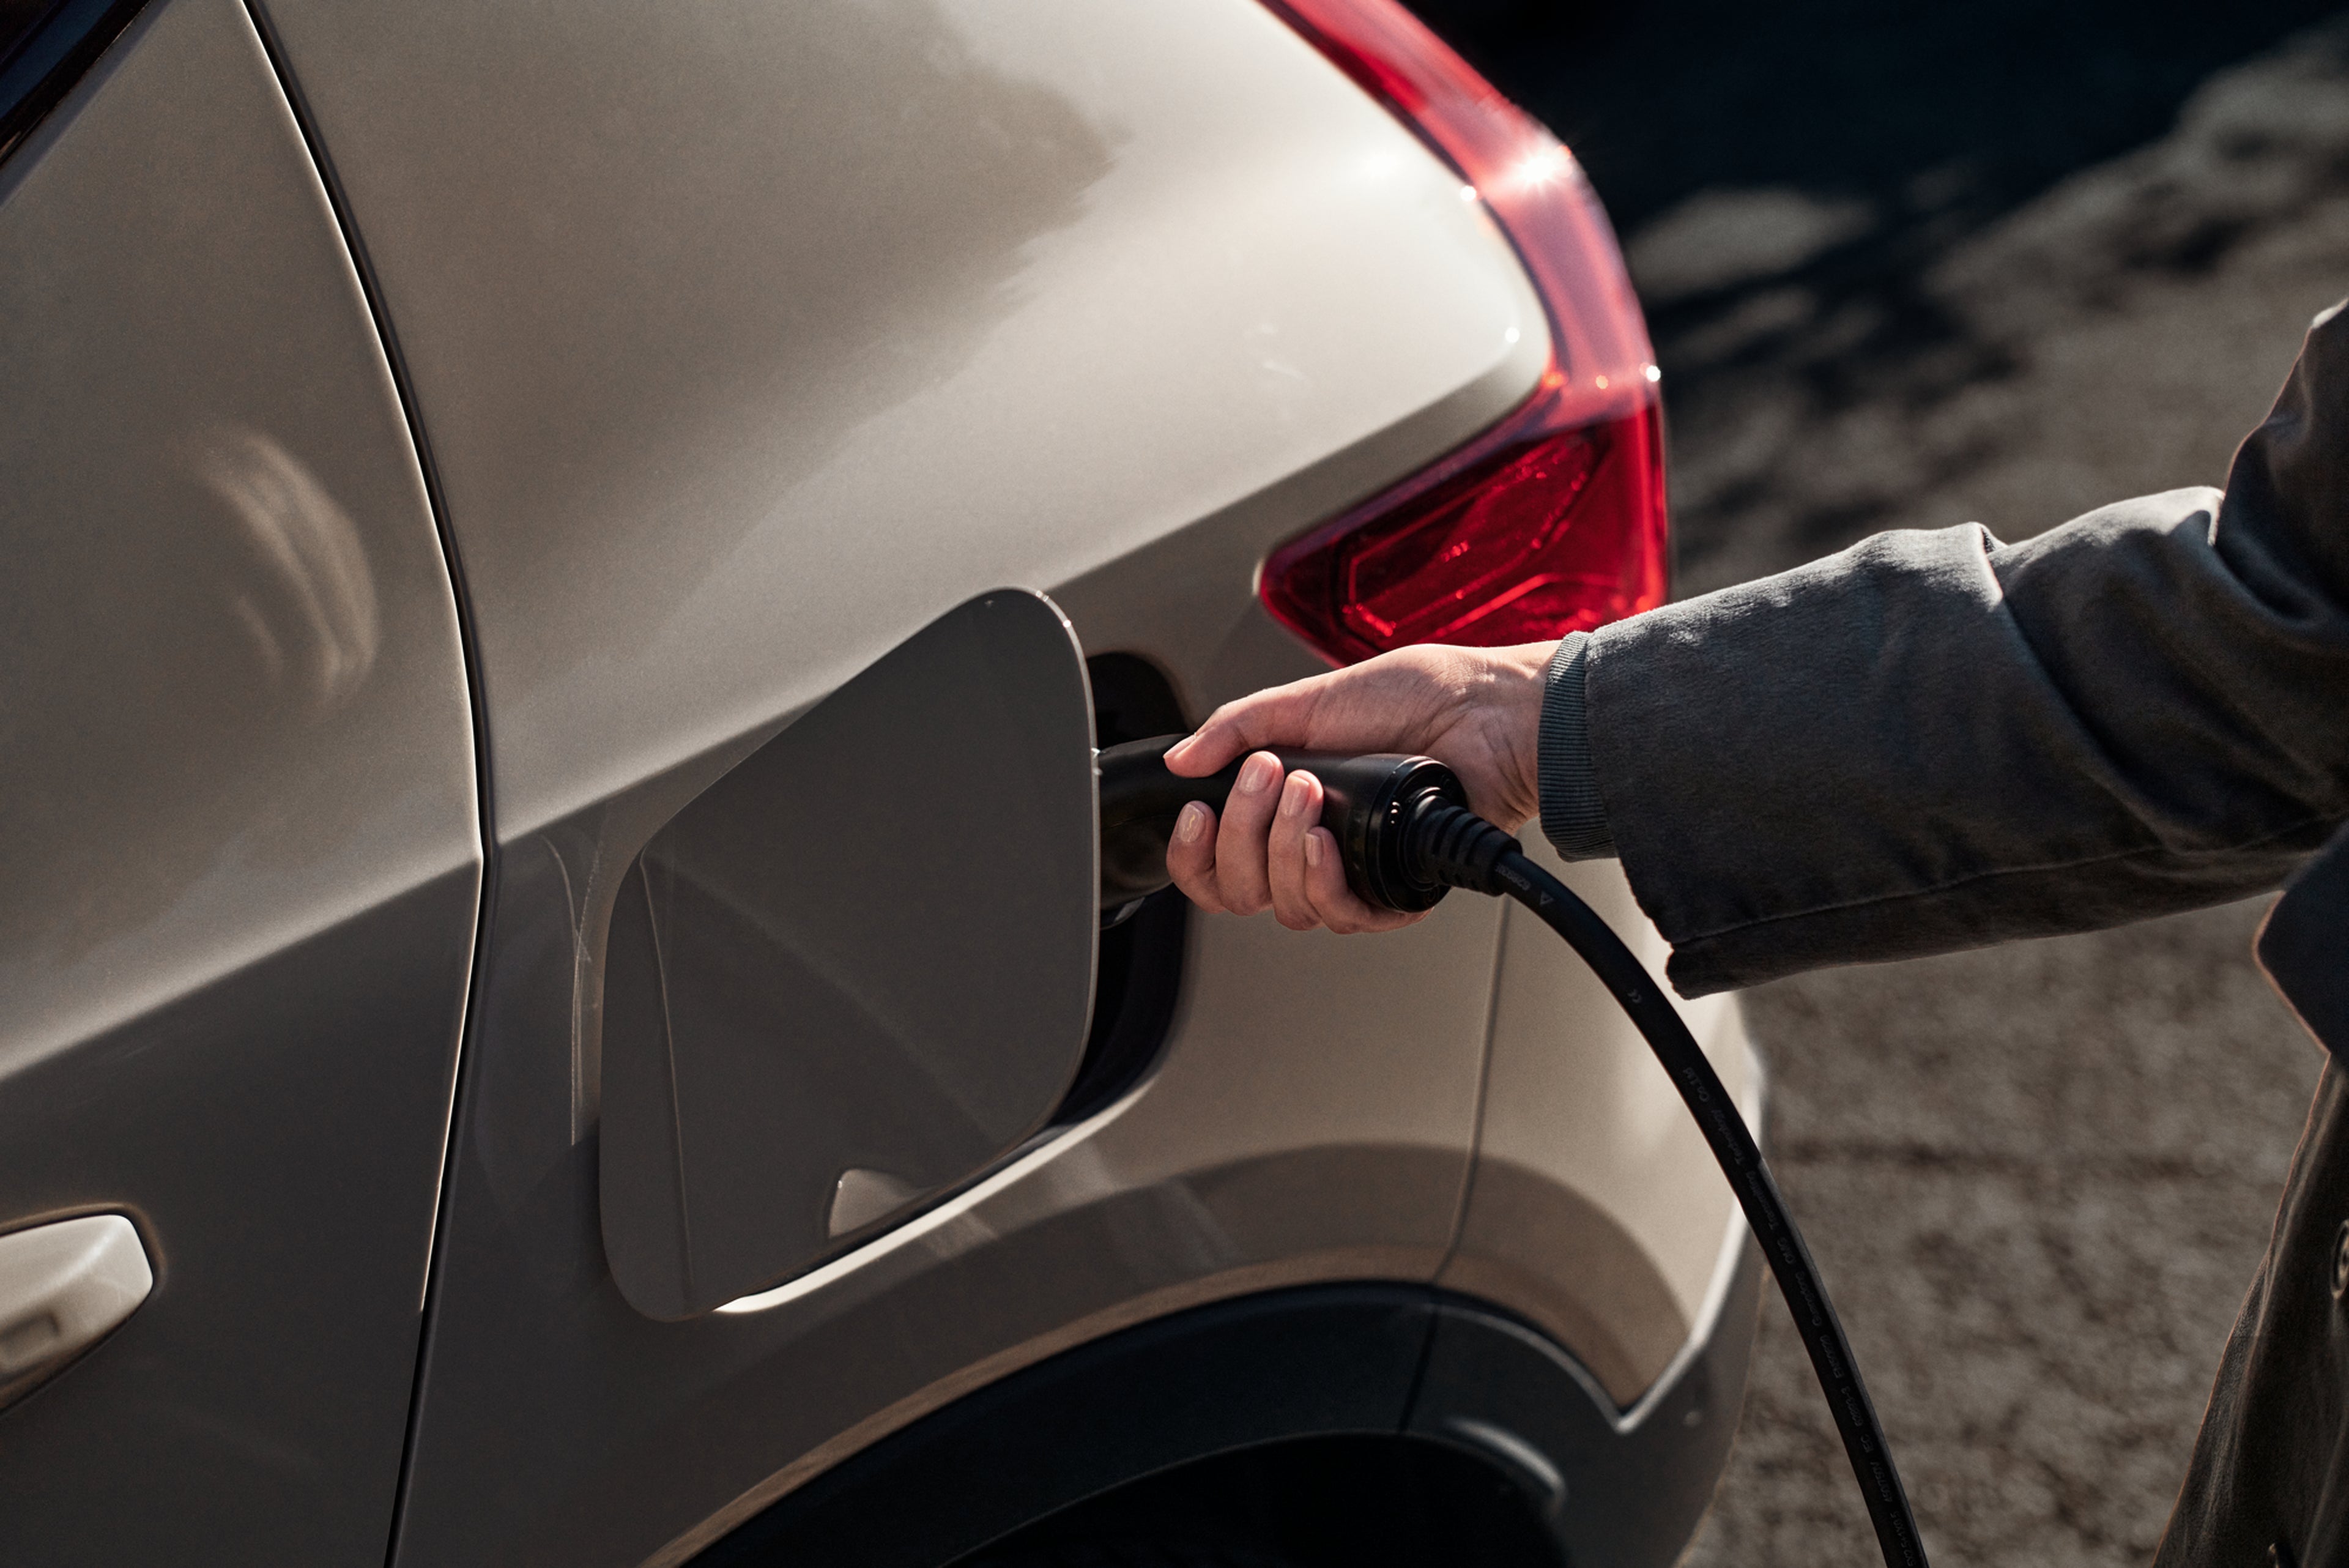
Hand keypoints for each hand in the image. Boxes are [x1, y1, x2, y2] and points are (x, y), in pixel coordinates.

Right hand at [1162, 641, 1555, 932]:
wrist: (1487, 711)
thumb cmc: (1418, 698)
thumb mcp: (1310, 701)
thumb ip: (1238, 728)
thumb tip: (1180, 760)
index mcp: (1283, 809)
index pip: (1217, 864)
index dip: (1194, 852)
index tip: (1197, 812)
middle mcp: (1312, 849)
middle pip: (1241, 890)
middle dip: (1242, 831)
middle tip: (1268, 775)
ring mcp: (1353, 873)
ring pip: (1285, 907)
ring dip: (1283, 847)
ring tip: (1310, 791)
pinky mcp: (1396, 892)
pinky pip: (1343, 917)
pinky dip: (1324, 882)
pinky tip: (1324, 843)